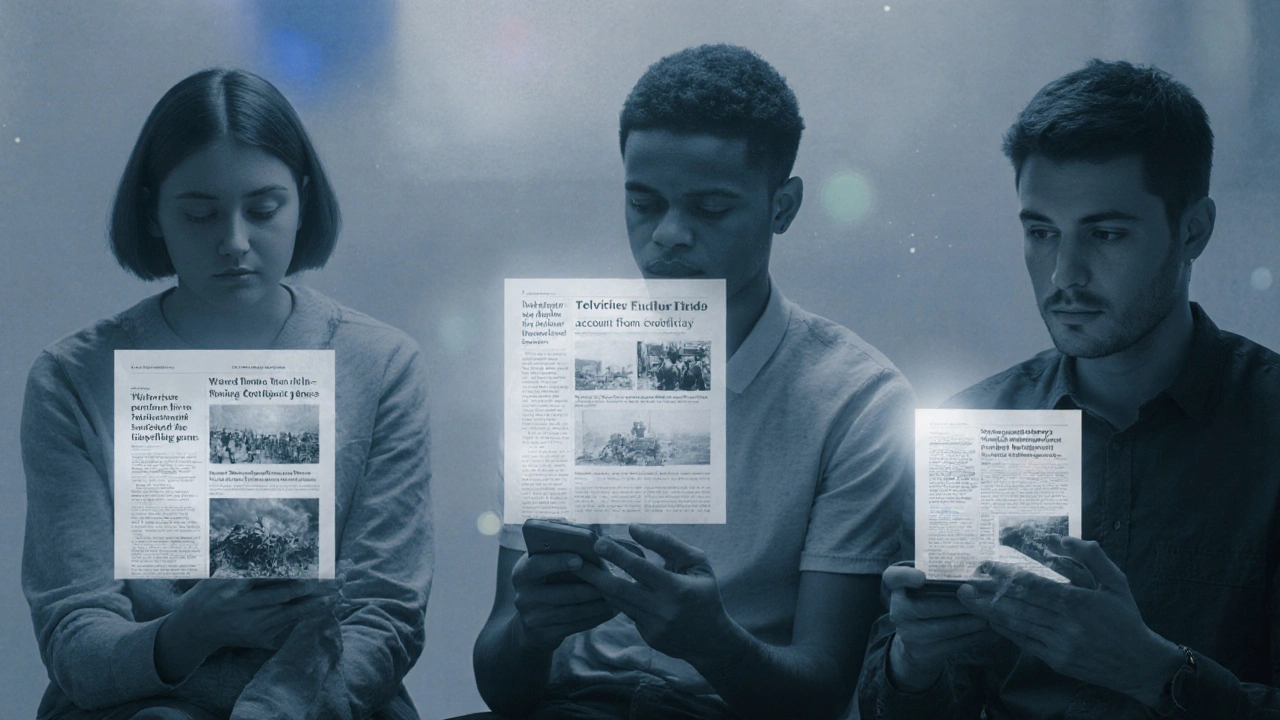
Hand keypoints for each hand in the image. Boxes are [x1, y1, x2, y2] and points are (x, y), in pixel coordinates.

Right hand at [155, 579, 338, 682]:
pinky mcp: (258, 637)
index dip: (291, 570)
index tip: (311, 562)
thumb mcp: (217, 574)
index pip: (267, 576)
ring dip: (317, 602)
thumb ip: (241, 561)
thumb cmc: (209, 593)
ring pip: (291, 612)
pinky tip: (324, 606)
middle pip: (284, 594)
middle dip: (312, 585)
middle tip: (335, 577)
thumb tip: (266, 535)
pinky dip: (306, 614)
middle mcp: (243, 607)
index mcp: (232, 587)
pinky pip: (287, 624)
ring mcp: (252, 624)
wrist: (195, 628)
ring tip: (338, 592)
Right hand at [510, 551, 617, 651]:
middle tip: (612, 580)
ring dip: (598, 603)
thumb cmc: (546, 581)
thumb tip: (597, 539)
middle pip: (562, 592)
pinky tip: (611, 609)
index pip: (539, 565)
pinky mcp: (546, 634)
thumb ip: (561, 551)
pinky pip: (576, 625)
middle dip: (590, 586)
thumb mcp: (544, 565)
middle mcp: (524, 596)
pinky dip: (596, 617)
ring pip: (573, 610)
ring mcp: (534, 618)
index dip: (559, 562)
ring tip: (616, 595)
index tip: (580, 559)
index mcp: (522, 573)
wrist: (530, 622)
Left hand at [576, 524, 738, 668]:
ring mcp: (653, 626)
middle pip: (619, 589)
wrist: (710, 638)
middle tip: (576, 559)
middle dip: (595, 573)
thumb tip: (634, 529)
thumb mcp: (696, 563)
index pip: (640, 568)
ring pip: (618, 602)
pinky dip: (613, 599)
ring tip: (582, 570)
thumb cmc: (703, 592)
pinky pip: (626, 613)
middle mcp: (662, 610)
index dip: (617, 554)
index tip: (599, 542)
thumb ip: (667, 544)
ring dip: (598, 586)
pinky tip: (601, 587)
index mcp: (677, 588)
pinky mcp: (647, 636)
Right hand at [882, 564, 998, 691]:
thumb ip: (937, 575)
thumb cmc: (925, 604)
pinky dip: (974, 636)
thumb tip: (974, 569)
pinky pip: (954, 643)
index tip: (923, 577)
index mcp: (896, 589)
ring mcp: (909, 634)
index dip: (906, 577)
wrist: (914, 645)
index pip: (893, 577)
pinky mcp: (924, 652)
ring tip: (992, 614)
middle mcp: (898, 611)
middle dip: (963, 603)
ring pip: (947, 627)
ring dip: (973, 621)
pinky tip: (987, 630)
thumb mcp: (921, 587)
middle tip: (986, 597)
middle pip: (932, 606)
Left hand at [957, 536, 1182, 705]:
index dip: (1006, 576)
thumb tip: (1062, 539)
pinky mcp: (1055, 661)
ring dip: (988, 612)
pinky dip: (1005, 630)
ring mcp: (1059, 645)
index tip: (986, 567)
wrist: (1139, 664)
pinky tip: (990, 620)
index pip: (1033, 585)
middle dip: (988, 593)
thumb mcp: (1115, 582)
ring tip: (967, 600)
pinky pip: (1024, 642)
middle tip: (964, 584)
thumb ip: (1091, 556)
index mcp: (1079, 602)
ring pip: (1017, 624)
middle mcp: (1066, 624)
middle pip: (1018, 605)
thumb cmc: (1125, 618)